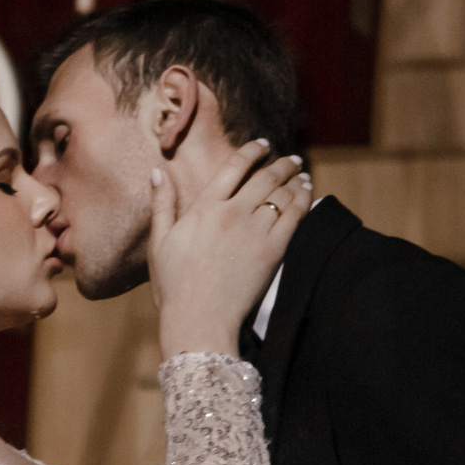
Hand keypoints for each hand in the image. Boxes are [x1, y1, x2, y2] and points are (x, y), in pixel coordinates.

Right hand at [150, 141, 310, 357]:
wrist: (199, 319)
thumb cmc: (173, 286)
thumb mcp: (159, 242)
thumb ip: (162, 204)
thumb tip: (157, 172)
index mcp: (204, 208)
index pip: (234, 166)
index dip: (252, 151)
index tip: (263, 144)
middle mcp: (232, 213)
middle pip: (265, 177)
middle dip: (280, 164)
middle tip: (290, 159)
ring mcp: (255, 231)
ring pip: (283, 194)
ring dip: (295, 179)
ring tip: (301, 174)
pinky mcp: (273, 251)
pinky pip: (295, 216)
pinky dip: (304, 200)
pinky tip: (307, 194)